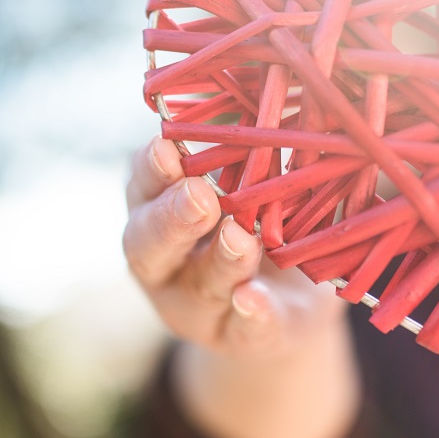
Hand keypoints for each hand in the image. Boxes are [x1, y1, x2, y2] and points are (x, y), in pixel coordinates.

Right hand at [123, 135, 346, 360]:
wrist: (295, 302)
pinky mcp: (243, 340)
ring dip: (218, 261)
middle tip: (199, 195)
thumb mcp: (255, 184)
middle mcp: (164, 263)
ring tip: (241, 239)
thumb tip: (269, 97)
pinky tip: (254, 301)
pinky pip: (242, 332)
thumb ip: (250, 155)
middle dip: (173, 218)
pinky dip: (249, 316)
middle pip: (150, 244)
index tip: (166, 147)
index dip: (151, 170)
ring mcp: (196, 309)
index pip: (143, 187)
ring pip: (198, 287)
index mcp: (157, 210)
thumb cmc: (265, 220)